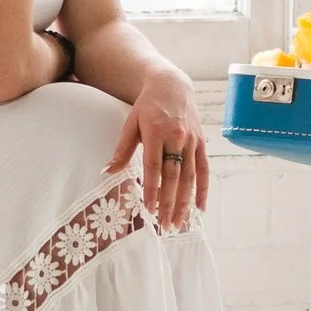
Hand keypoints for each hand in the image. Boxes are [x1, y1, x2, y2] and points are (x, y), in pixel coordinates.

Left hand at [105, 65, 206, 230]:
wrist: (171, 86)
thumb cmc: (147, 106)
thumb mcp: (130, 123)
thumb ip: (122, 149)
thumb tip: (106, 171)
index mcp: (156, 133)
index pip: (153, 167)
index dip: (152, 189)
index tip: (149, 209)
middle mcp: (176, 138)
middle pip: (173, 176)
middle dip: (169, 202)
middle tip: (164, 224)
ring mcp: (191, 141)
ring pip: (189, 176)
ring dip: (185, 201)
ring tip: (178, 222)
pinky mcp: (201, 142)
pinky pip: (204, 169)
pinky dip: (203, 189)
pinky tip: (201, 208)